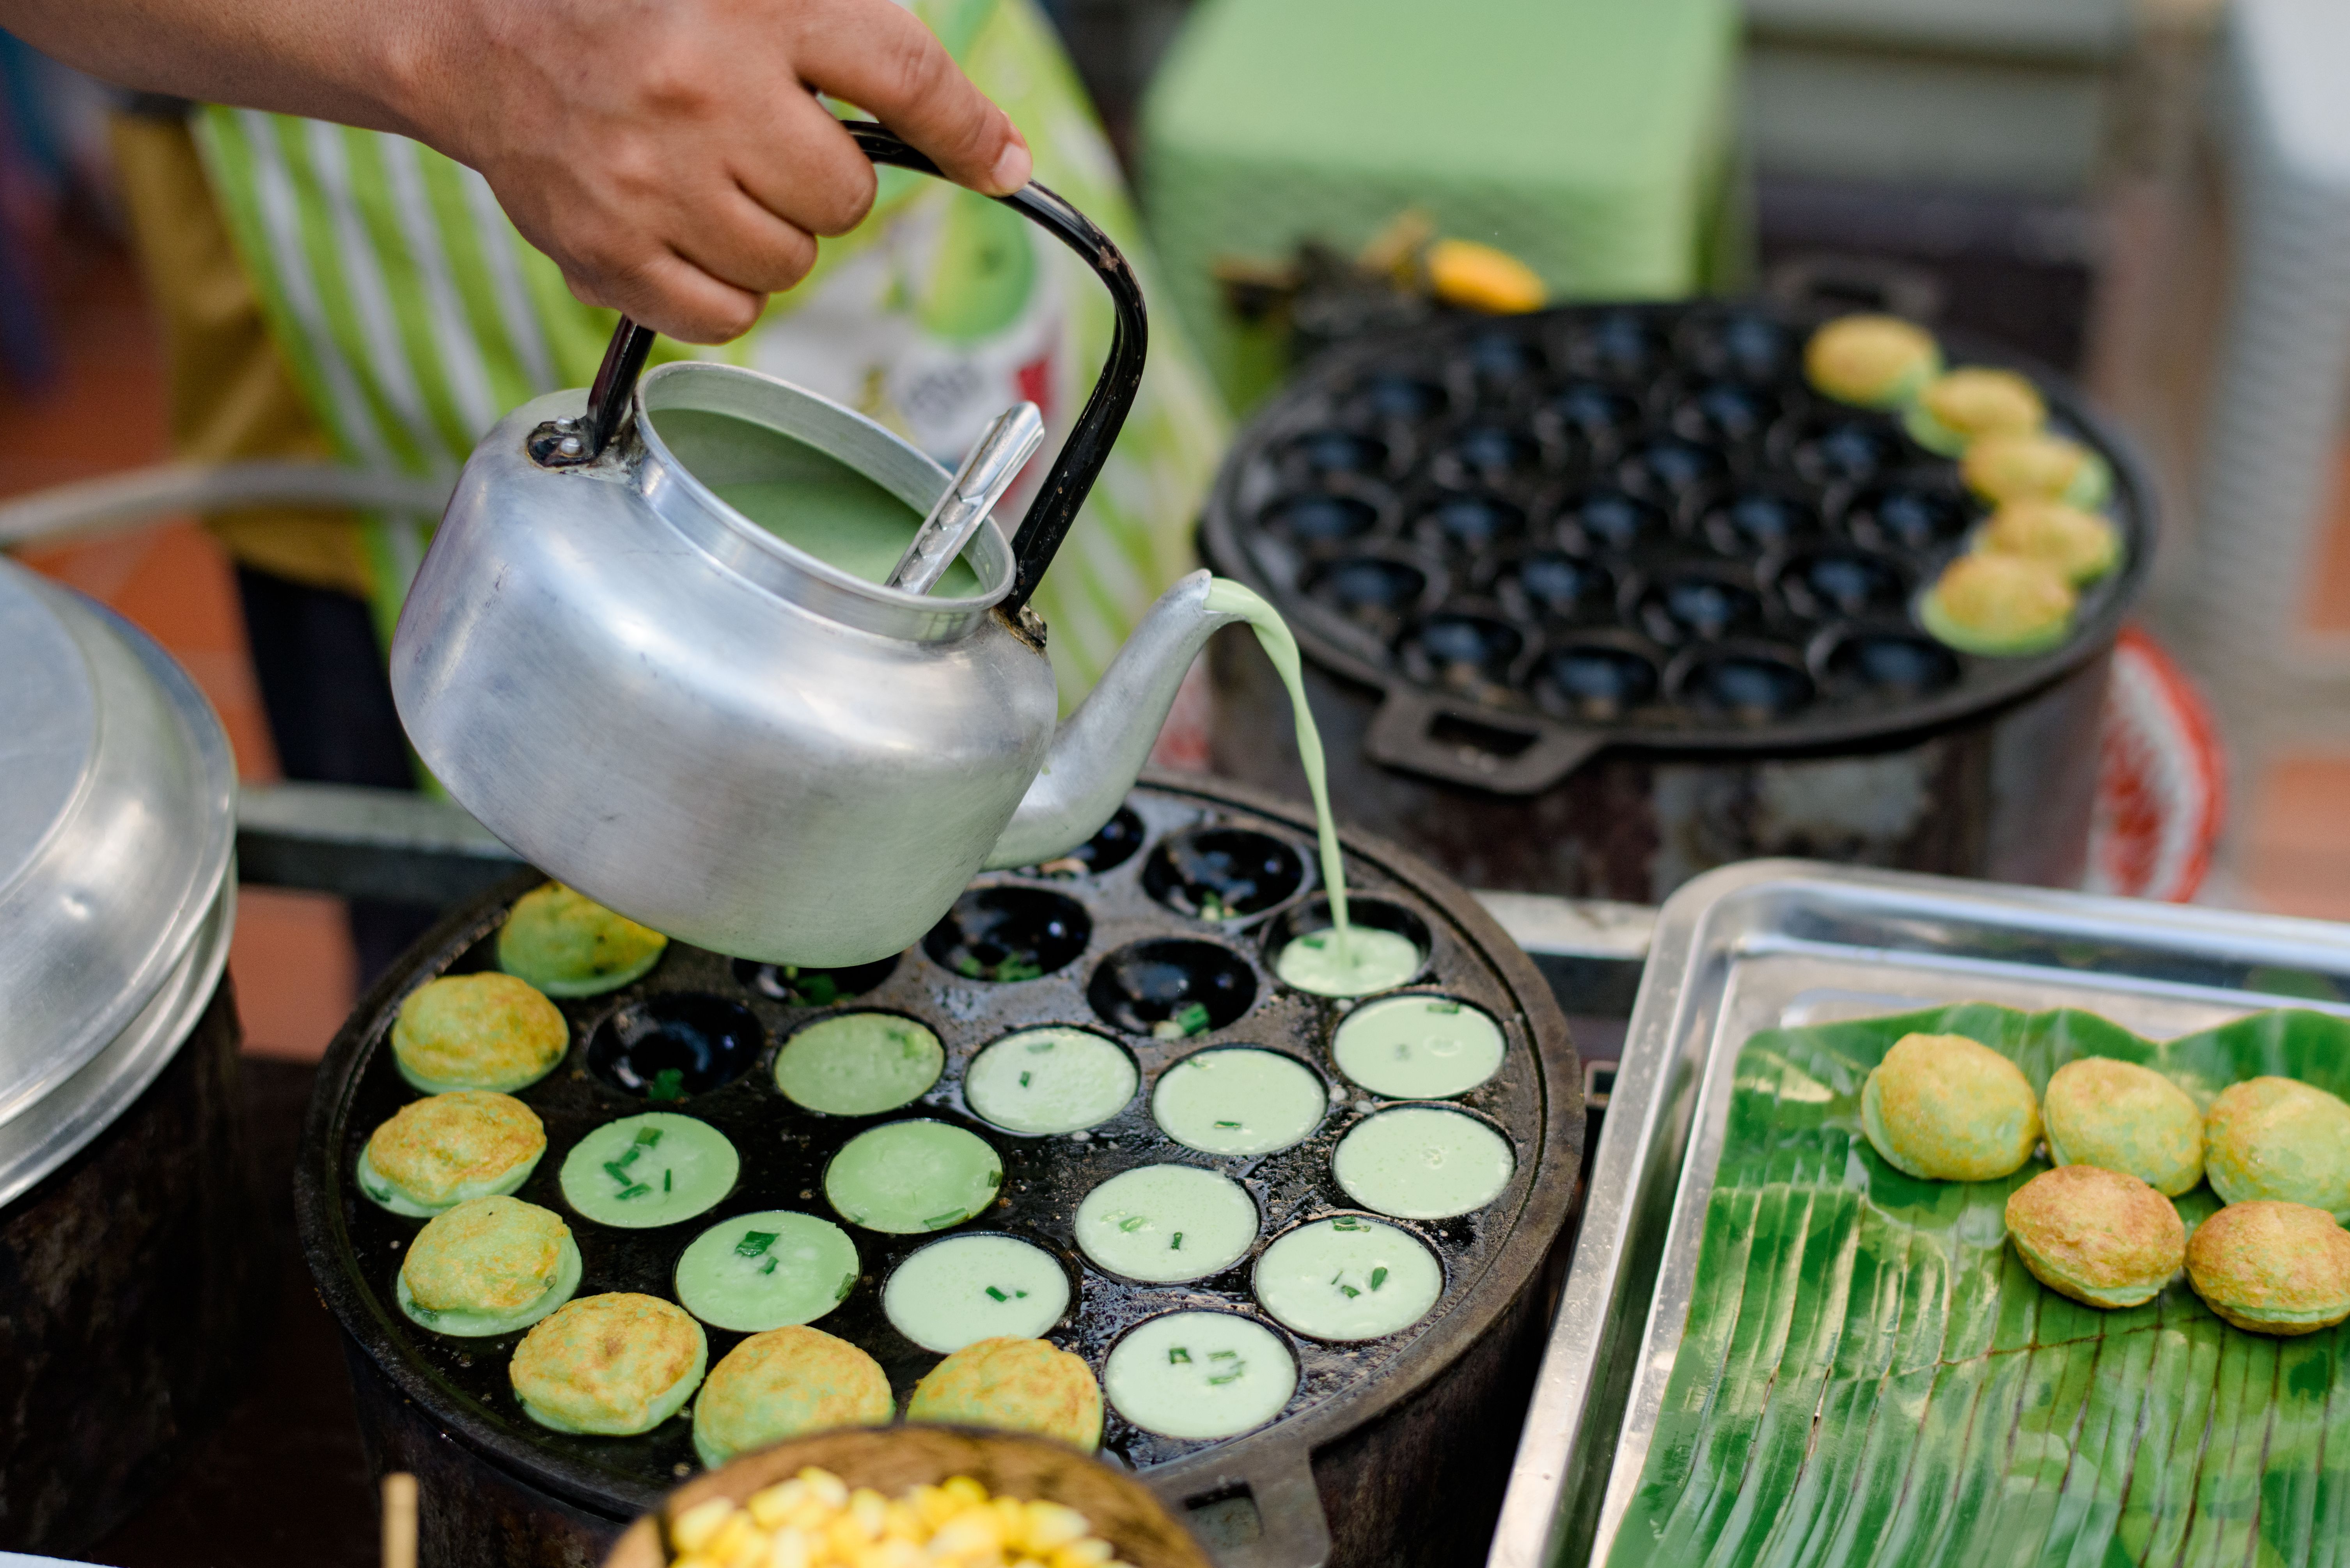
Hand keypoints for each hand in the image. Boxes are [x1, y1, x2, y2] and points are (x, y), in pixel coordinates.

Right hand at [408, 0, 1031, 340]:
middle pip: (847, 197)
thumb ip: (860, 43)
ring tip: (710, 178)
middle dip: (823, 182)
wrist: (477, 31)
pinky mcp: (606, 249)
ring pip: (790, 265)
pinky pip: (724, 317)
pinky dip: (719, 290)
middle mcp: (702, 88)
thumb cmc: (632, 6)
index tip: (1003, 165)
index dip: (968, 133)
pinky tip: (682, 229)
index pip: (907, 79)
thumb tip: (991, 145)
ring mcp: (649, 177)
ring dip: (769, 235)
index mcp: (752, 3)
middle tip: (767, 143)